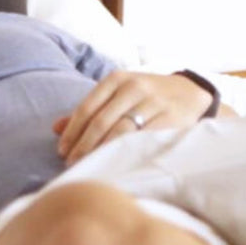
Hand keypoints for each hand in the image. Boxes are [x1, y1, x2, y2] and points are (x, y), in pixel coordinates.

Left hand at [56, 71, 211, 164]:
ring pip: (120, 131)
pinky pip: (143, 139)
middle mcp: (134, 87)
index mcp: (116, 79)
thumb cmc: (144, 96)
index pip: (86, 108)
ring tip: (90, 165)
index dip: (72, 132)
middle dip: (83, 146)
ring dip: (102, 151)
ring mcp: (154, 102)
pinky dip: (127, 153)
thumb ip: (89, 110)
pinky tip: (116, 163)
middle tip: (72, 164)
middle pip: (100, 122)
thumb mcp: (117, 94)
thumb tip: (55, 127)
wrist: (190, 92)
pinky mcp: (171, 117)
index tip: (62, 151)